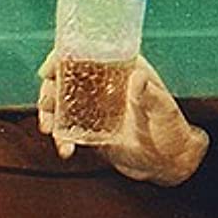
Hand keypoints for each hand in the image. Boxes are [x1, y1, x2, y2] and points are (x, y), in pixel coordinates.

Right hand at [38, 51, 209, 185]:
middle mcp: (105, 84)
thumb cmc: (172, 132)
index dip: (61, 57)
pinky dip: (61, 138)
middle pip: (66, 78)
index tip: (47, 70)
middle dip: (49, 90)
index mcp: (121, 69)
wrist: (169, 164)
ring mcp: (95, 107)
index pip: (86, 53)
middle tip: (46, 105)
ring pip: (61, 103)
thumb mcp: (165, 112)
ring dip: (49, 114)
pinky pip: (67, 129)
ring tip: (49, 129)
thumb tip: (138, 77)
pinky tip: (66, 150)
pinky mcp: (90, 129)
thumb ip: (151, 96)